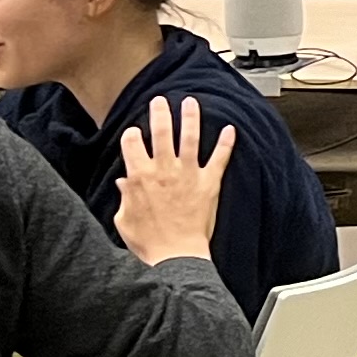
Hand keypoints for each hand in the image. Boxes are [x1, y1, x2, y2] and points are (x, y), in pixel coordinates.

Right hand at [114, 98, 238, 264]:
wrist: (176, 257)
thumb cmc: (149, 242)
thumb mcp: (124, 219)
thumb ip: (125, 197)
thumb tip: (125, 182)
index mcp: (140, 177)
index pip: (132, 144)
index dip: (132, 135)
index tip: (134, 131)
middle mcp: (164, 170)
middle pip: (161, 132)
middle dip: (159, 113)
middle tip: (159, 100)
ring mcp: (188, 174)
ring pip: (189, 138)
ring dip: (190, 117)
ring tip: (190, 102)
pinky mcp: (208, 184)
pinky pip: (219, 159)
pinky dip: (226, 144)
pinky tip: (231, 129)